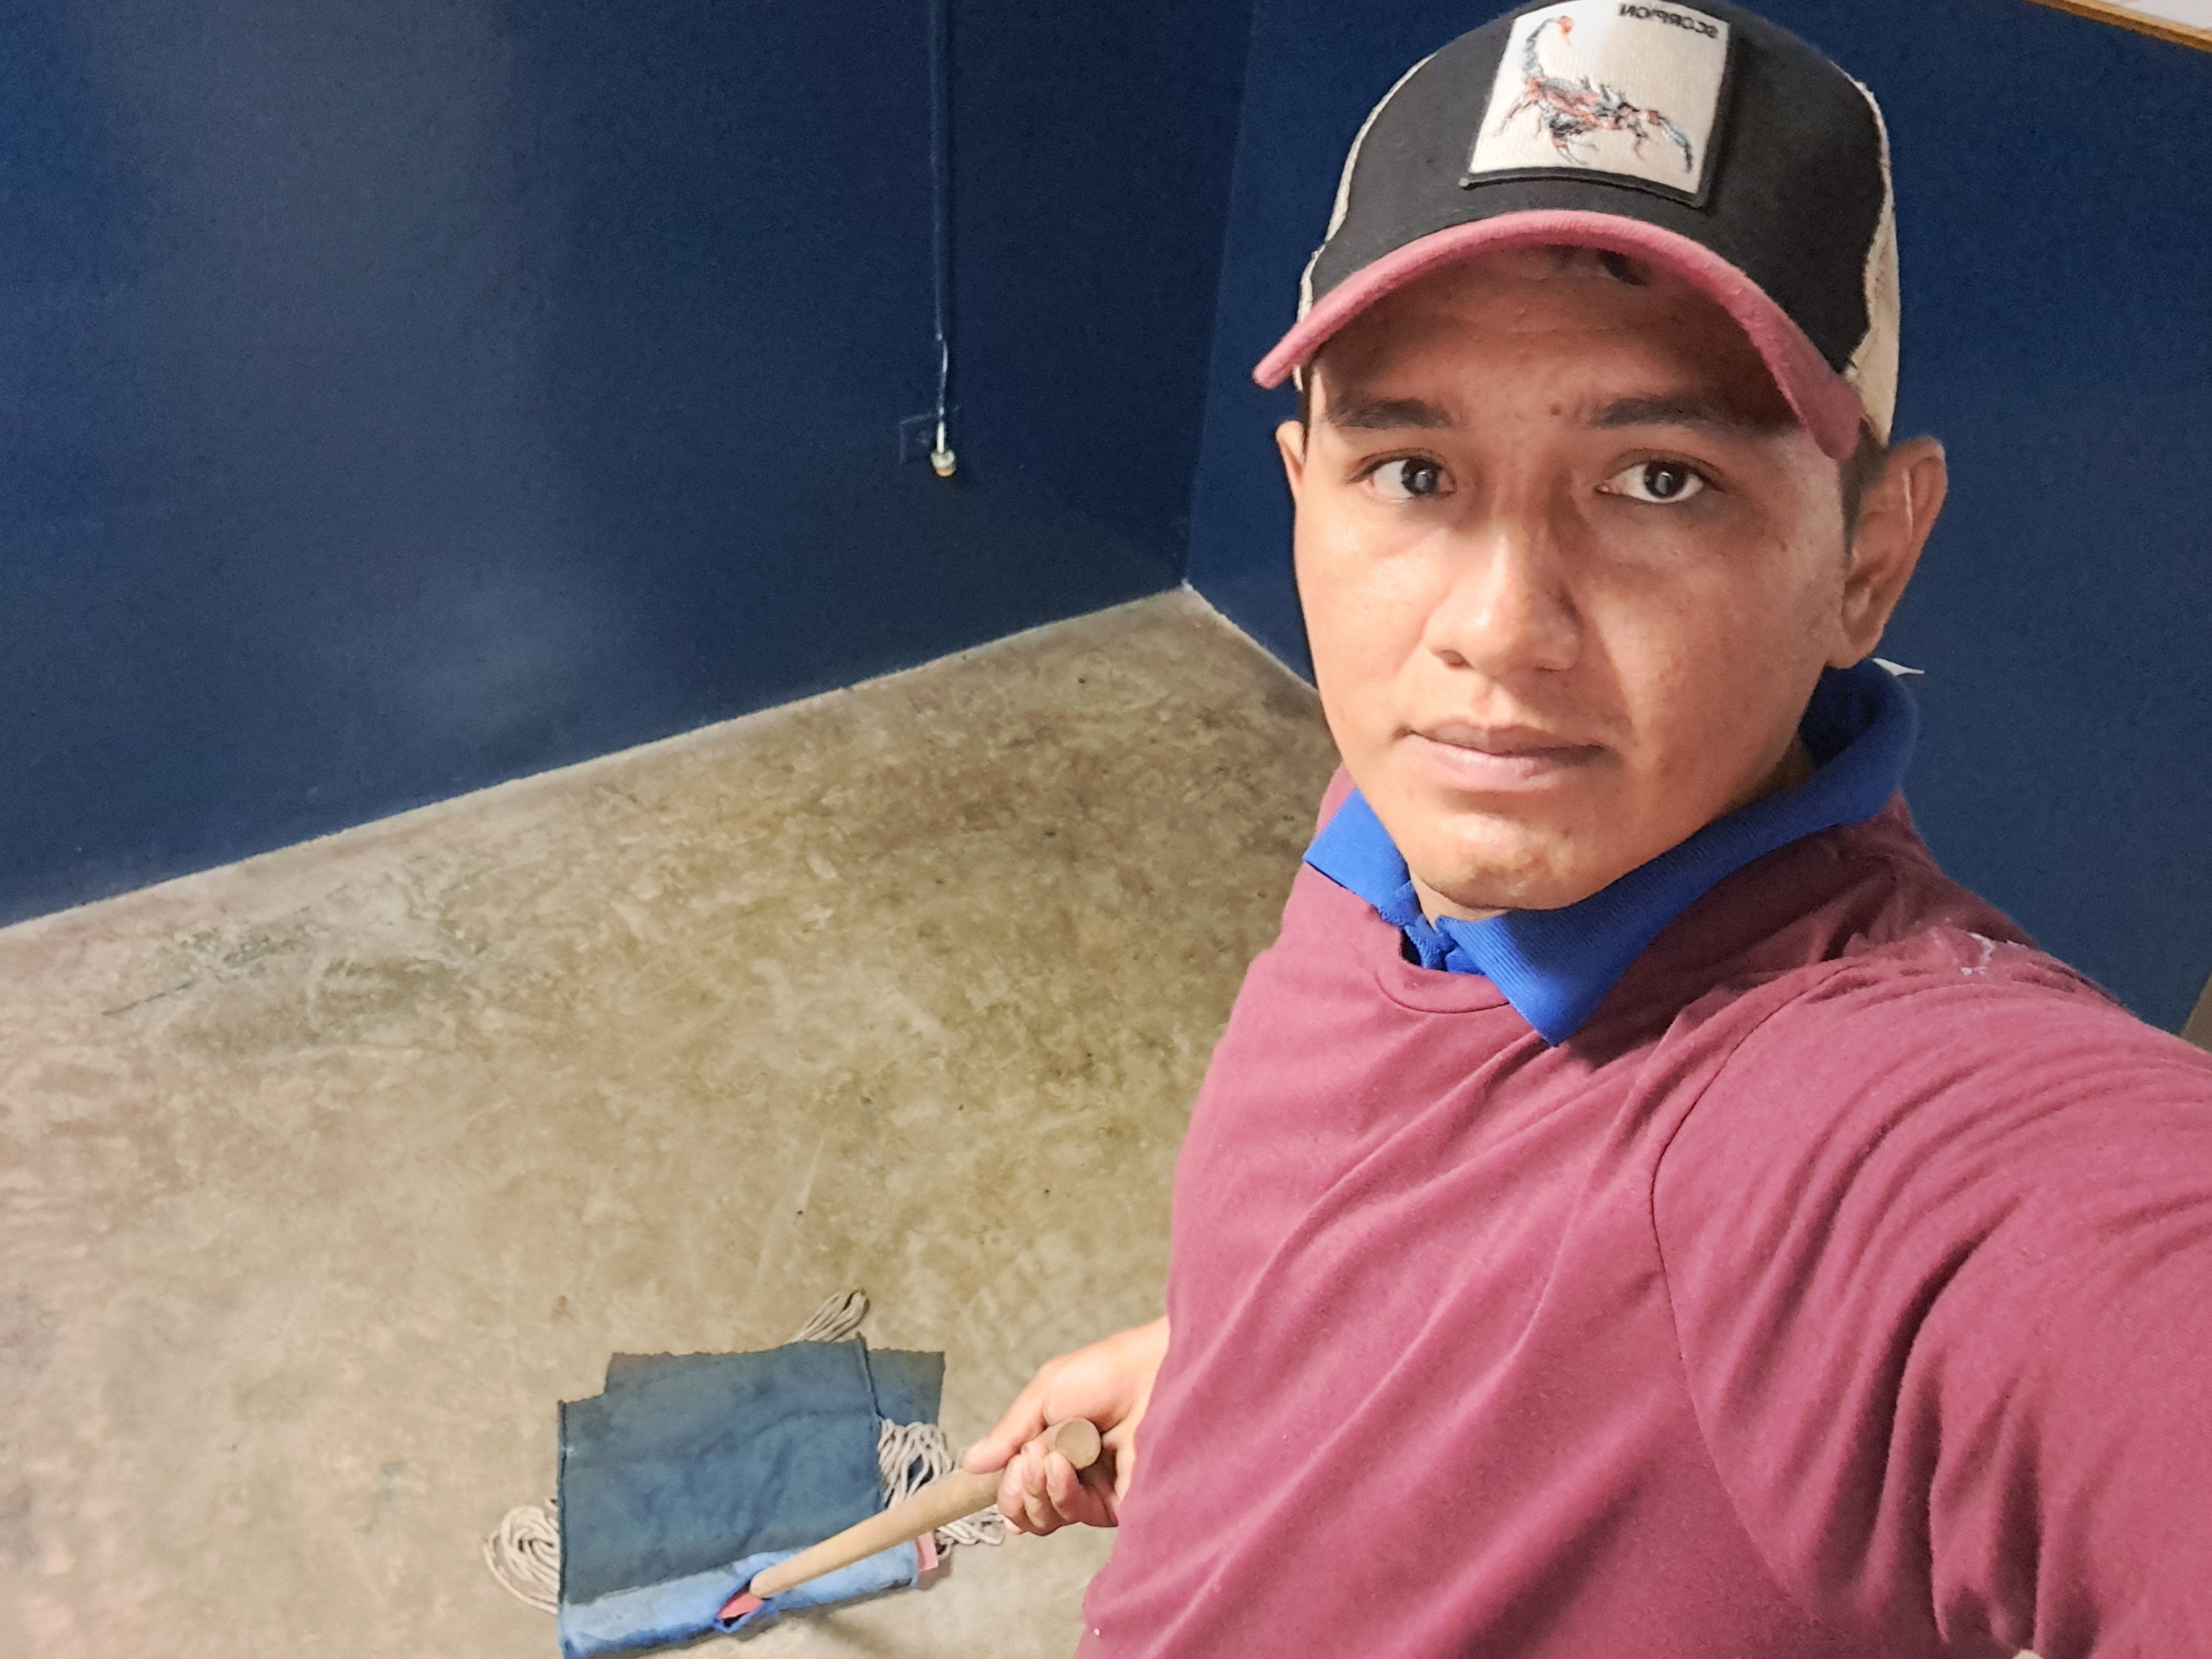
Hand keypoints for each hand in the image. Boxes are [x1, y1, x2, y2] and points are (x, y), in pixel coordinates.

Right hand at [960, 1317, 1169, 1534]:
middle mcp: (1073, 1475)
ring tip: (1043, 1459)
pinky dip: (1059, 1492)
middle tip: (1022, 1463)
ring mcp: (1095, 1492)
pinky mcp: (1119, 1506)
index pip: (1018, 1487)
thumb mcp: (1045, 1393)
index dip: (1004, 1489)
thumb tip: (972, 1463)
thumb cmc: (1107, 1372)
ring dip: (1033, 1490)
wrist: (1154, 1372)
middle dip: (1013, 1491)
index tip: (993, 1473)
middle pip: (1026, 1511)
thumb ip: (1010, 1432)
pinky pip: (1075, 1515)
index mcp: (1055, 1448)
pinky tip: (1061, 1466)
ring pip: (1046, 1519)